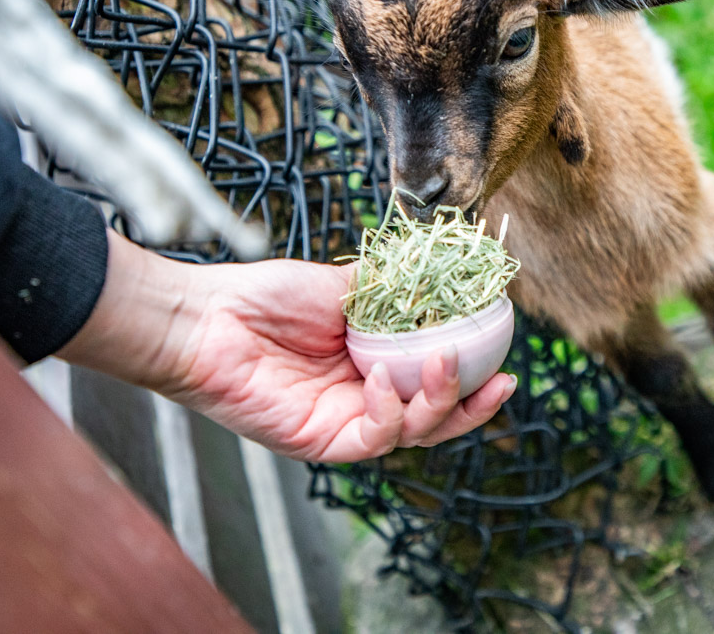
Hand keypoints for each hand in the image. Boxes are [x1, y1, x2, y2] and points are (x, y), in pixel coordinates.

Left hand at [57, 230, 516, 461]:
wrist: (207, 317)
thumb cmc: (263, 297)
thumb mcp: (342, 284)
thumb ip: (390, 289)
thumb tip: (437, 272)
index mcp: (373, 363)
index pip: (435, 380)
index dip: (474, 375)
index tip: (506, 356)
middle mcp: (365, 398)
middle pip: (435, 418)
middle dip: (474, 405)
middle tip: (503, 381)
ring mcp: (345, 423)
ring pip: (413, 434)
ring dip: (438, 403)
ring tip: (446, 365)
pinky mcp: (321, 442)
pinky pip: (372, 439)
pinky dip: (389, 413)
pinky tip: (384, 382)